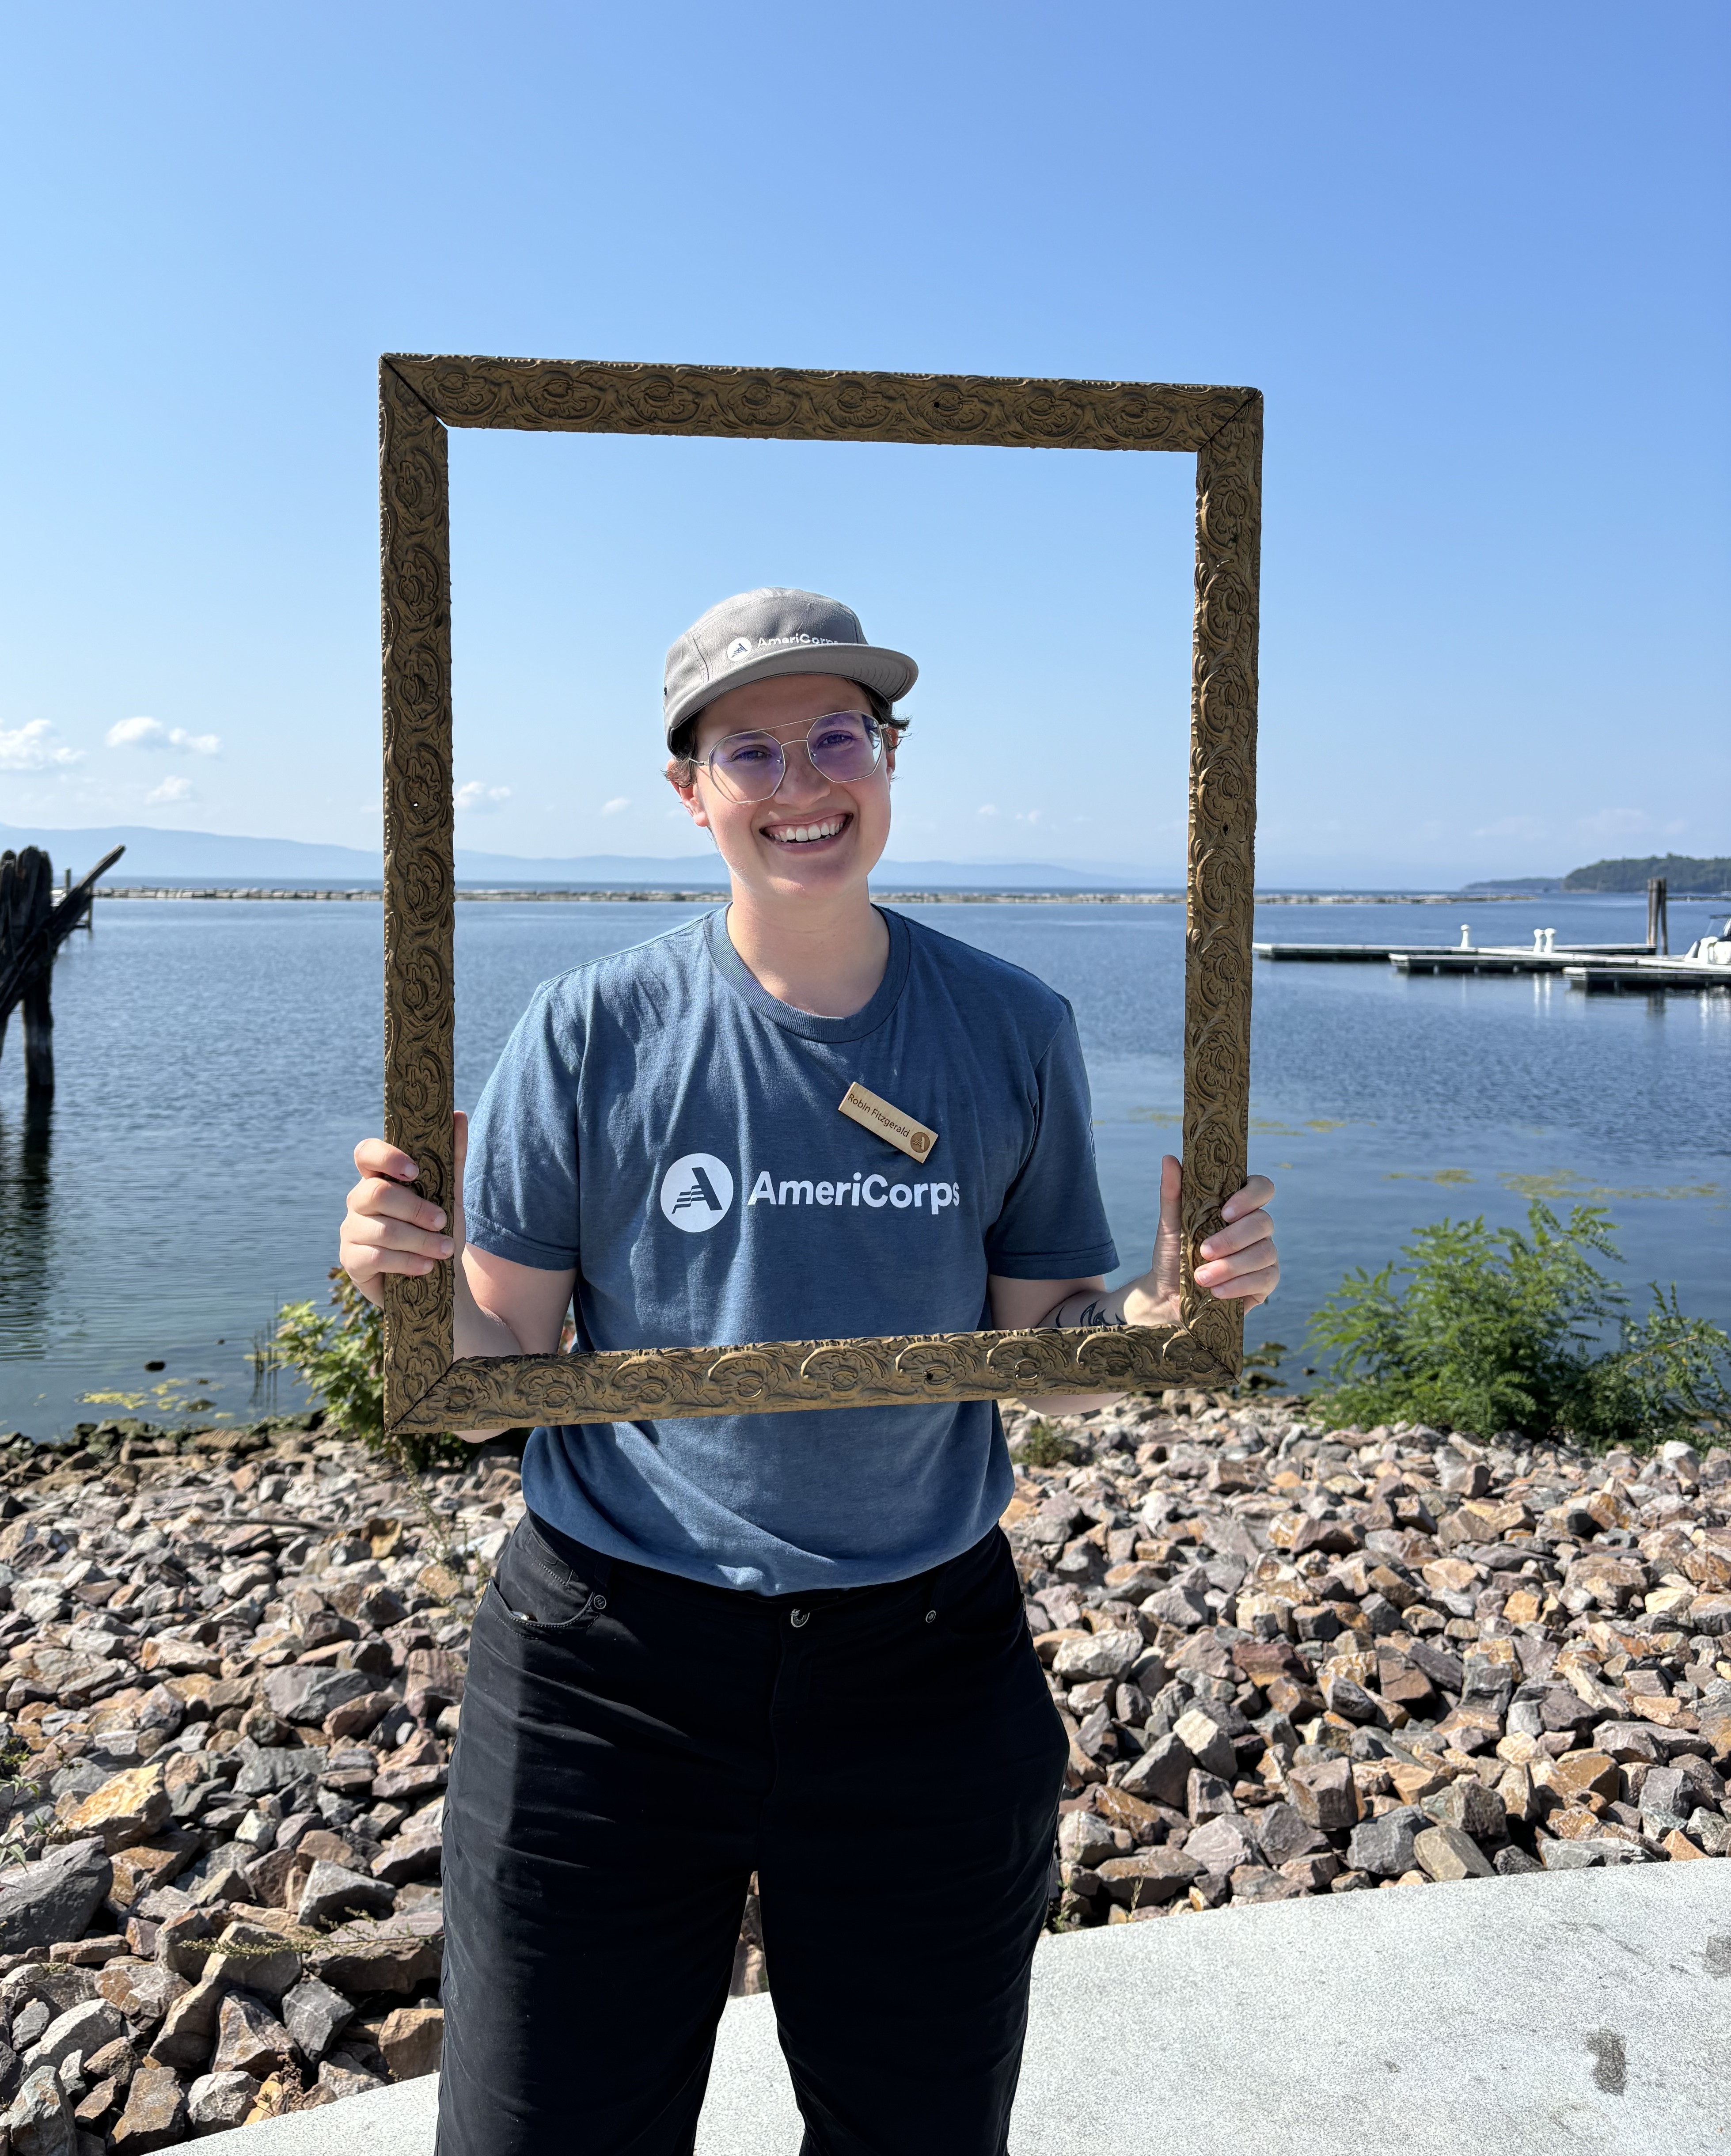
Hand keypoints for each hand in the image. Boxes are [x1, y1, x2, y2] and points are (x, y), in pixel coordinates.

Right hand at [340, 1112, 466, 1307]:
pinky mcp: (351, 1261)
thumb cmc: (438, 1232)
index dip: (386, 1157)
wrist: (438, 1282)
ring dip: (420, 1240)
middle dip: (416, 1208)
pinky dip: (407, 1262)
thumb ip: (453, 1158)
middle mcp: (359, 1201)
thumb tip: (458, 1115)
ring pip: (382, 1229)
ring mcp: (351, 1231)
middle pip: (377, 1193)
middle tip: (443, 1221)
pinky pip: (376, 1257)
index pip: (365, 1153)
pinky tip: (426, 1267)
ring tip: (445, 1250)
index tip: (414, 1171)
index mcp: (379, 1178)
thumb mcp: (451, 1196)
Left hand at [1123, 1154, 1278, 1322]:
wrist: (1168, 1295)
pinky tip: (1216, 1291)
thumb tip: (1169, 1158)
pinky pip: (1265, 1279)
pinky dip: (1238, 1284)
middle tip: (1204, 1251)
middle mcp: (1256, 1228)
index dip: (1250, 1196)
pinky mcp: (1265, 1282)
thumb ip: (1172, 1192)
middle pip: (1264, 1222)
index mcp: (1237, 1206)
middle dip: (1233, 1238)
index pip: (1261, 1187)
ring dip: (1231, 1266)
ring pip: (1265, 1252)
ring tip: (1202, 1278)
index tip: (1225, 1212)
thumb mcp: (1170, 1224)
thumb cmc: (1173, 1254)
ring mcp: (1264, 1254)